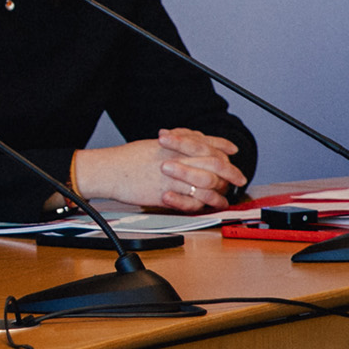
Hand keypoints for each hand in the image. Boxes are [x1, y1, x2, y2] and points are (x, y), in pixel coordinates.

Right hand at [69, 132, 246, 210]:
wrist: (109, 170)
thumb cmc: (126, 159)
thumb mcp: (153, 145)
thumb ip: (174, 146)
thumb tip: (188, 144)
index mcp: (175, 145)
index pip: (206, 143)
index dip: (222, 146)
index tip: (232, 150)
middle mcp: (178, 158)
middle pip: (214, 163)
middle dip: (230, 171)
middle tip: (239, 177)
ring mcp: (174, 177)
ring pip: (208, 183)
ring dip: (221, 190)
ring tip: (226, 196)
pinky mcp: (168, 194)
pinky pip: (193, 200)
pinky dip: (204, 204)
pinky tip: (209, 205)